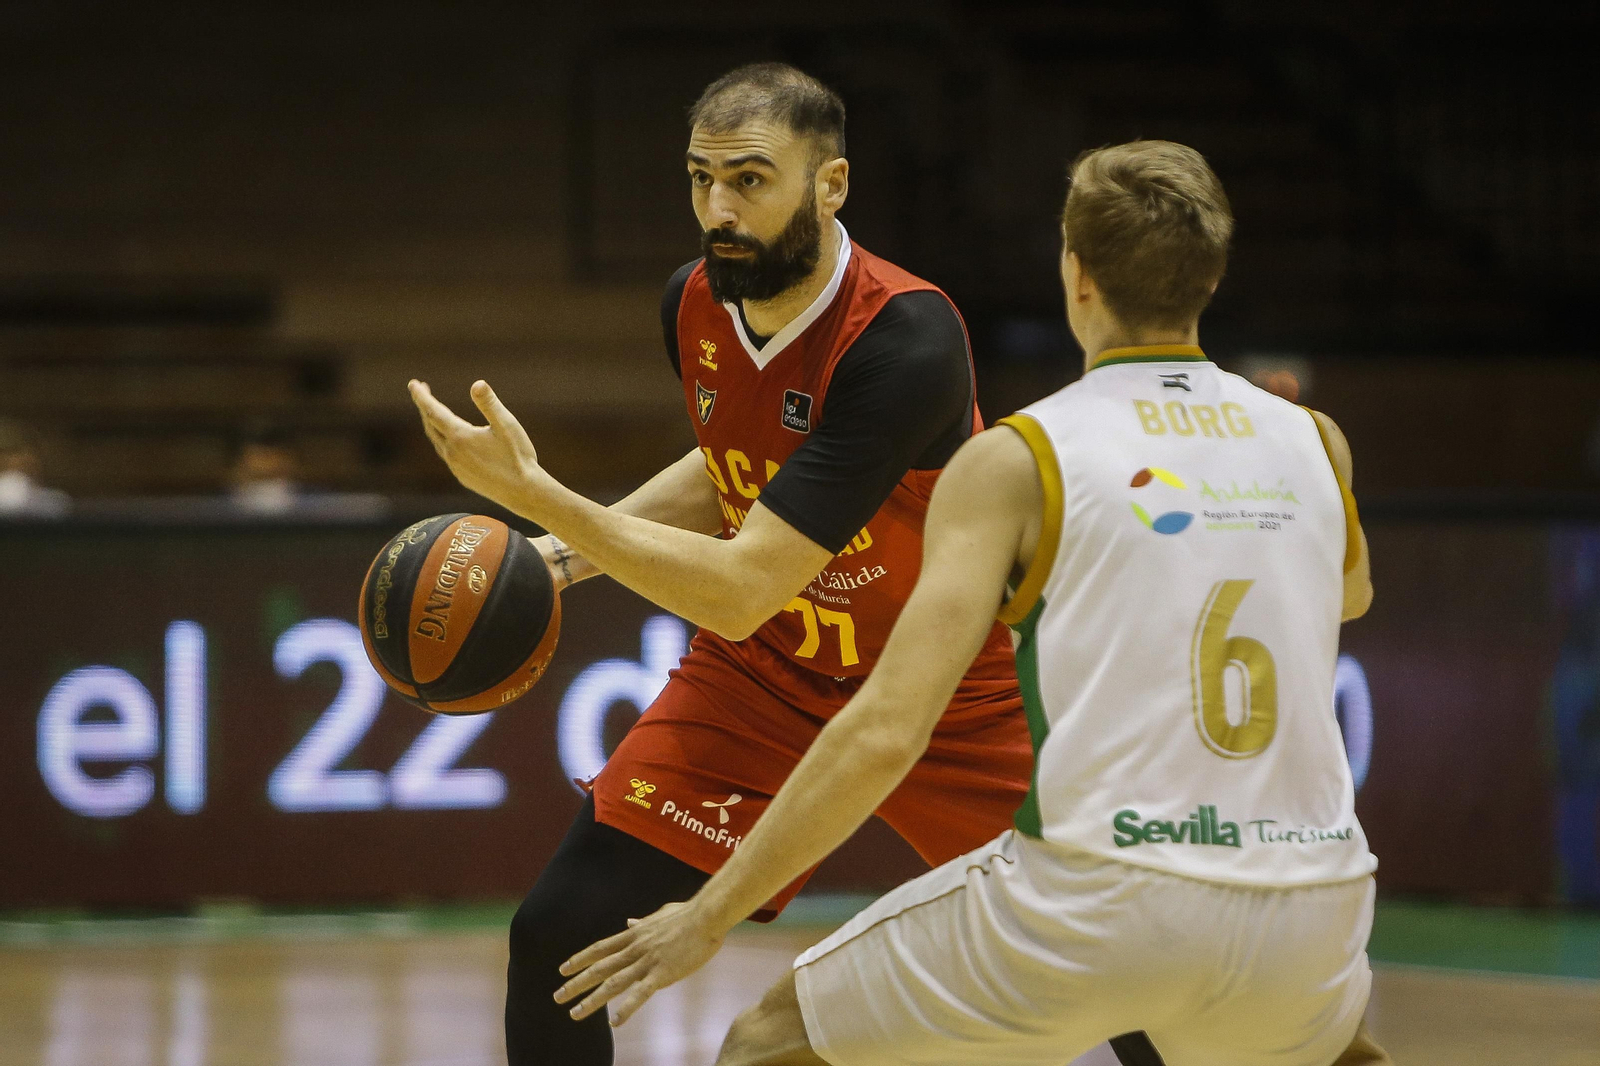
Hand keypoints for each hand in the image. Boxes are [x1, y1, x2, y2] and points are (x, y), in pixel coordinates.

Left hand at [409, 379, 546, 514]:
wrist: (523, 492)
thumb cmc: (518, 457)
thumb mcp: (507, 425)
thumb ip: (490, 404)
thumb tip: (477, 383)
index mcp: (460, 437)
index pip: (433, 412)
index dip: (422, 396)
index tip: (413, 383)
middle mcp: (453, 453)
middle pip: (430, 425)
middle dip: (424, 407)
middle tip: (422, 389)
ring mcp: (456, 467)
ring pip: (437, 441)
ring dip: (432, 423)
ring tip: (434, 411)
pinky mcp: (462, 477)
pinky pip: (445, 454)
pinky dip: (442, 439)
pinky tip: (451, 439)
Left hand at [553, 901, 726, 1025]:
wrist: (707, 915)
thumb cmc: (688, 914)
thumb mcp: (659, 915)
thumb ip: (642, 922)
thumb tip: (629, 921)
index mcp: (634, 934)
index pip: (600, 948)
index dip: (580, 959)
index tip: (563, 970)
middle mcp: (634, 948)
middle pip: (599, 968)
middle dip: (576, 983)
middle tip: (557, 996)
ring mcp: (646, 961)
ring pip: (613, 983)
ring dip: (592, 1000)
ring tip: (574, 1014)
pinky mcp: (662, 974)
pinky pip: (640, 994)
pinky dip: (626, 1009)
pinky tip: (614, 1022)